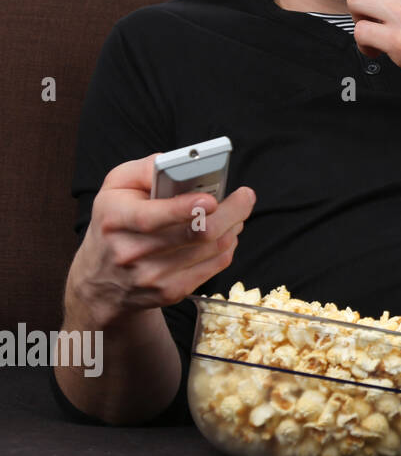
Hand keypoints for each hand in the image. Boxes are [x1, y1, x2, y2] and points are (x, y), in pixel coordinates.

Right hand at [67, 154, 255, 329]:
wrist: (100, 280)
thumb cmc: (114, 223)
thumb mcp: (116, 187)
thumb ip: (146, 169)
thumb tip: (180, 163)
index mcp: (116, 220)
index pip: (152, 217)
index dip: (186, 208)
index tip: (211, 199)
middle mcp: (131, 252)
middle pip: (196, 234)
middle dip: (231, 212)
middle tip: (245, 197)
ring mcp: (152, 276)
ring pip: (212, 249)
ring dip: (234, 226)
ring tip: (236, 212)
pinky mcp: (170, 292)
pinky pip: (215, 266)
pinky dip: (228, 246)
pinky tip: (227, 233)